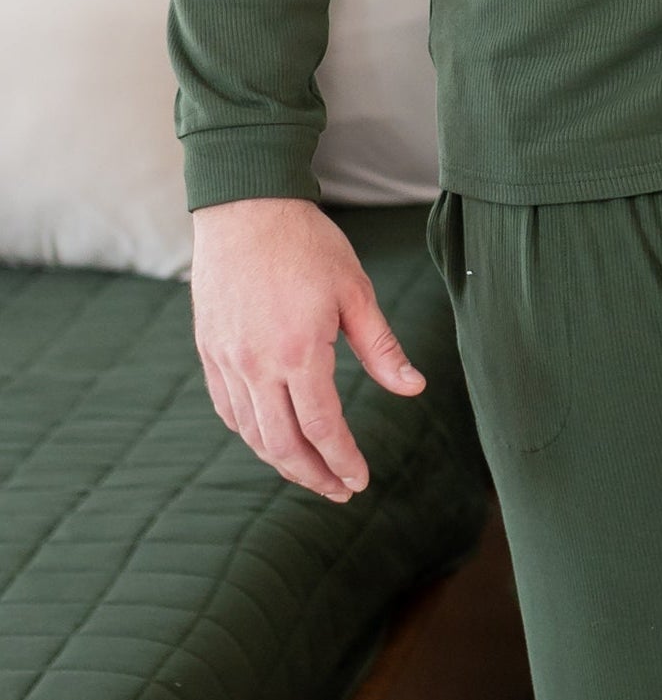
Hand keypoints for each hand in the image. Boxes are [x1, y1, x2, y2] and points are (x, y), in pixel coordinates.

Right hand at [190, 195, 425, 501]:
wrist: (244, 207)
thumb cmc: (307, 245)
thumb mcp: (356, 292)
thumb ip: (382, 347)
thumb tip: (413, 389)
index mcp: (299, 353)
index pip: (322, 428)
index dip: (342, 460)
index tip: (359, 480)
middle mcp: (256, 364)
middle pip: (282, 444)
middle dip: (313, 475)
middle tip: (339, 492)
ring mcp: (227, 360)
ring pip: (251, 433)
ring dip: (282, 461)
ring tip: (311, 473)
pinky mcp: (209, 350)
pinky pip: (228, 409)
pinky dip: (251, 434)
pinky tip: (272, 440)